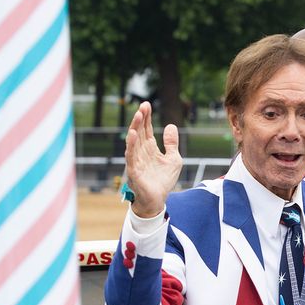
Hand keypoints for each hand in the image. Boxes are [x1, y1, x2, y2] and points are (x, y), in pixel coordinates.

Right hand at [125, 102, 182, 217]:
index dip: (146, 117)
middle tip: (143, 105)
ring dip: (135, 127)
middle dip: (141, 119)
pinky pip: (131, 156)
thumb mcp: (173, 159)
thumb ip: (171, 143)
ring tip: (138, 115)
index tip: (147, 104)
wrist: (157, 200)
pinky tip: (132, 134)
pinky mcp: (134, 170)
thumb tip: (170, 125)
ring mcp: (136, 161)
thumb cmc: (163, 180)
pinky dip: (131, 145)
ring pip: (134, 141)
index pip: (146, 129)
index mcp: (150, 149)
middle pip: (139, 132)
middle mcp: (141, 152)